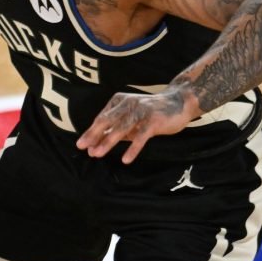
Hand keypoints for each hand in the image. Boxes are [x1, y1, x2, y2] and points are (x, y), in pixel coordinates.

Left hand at [76, 87, 200, 163]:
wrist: (180, 102)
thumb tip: (95, 147)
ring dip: (108, 142)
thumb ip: (115, 131)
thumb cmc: (151, 112)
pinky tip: (125, 159)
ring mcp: (141, 111)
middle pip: (107, 121)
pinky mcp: (154, 120)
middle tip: (82, 147)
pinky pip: (141, 136)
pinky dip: (132, 148)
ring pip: (121, 128)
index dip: (91, 132)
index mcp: (119, 101)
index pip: (102, 118)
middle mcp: (128, 104)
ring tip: (97, 154)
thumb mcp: (131, 120)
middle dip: (93, 135)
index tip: (82, 144)